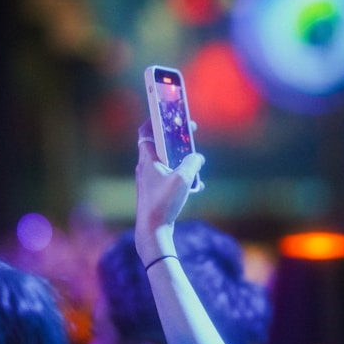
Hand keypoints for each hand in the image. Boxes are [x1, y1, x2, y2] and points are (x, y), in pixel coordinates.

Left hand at [134, 119, 204, 262]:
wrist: (152, 231)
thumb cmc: (163, 203)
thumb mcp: (183, 179)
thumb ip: (193, 163)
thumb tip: (198, 158)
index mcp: (147, 159)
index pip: (146, 131)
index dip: (155, 119)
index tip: (167, 112)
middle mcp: (145, 167)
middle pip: (158, 144)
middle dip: (174, 138)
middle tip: (189, 133)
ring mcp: (149, 180)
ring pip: (165, 161)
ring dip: (180, 157)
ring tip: (194, 160)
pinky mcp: (155, 191)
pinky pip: (168, 175)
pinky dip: (180, 174)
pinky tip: (194, 184)